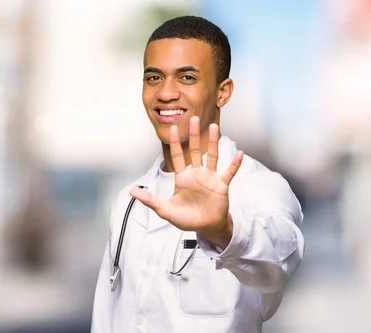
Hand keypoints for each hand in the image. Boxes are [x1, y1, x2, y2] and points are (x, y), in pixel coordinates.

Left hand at [130, 116, 243, 248]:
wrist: (205, 227)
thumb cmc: (186, 218)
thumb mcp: (165, 210)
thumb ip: (150, 200)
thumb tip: (131, 192)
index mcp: (182, 178)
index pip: (177, 157)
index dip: (174, 143)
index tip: (172, 128)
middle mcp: (196, 174)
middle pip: (194, 151)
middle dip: (194, 135)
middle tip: (194, 118)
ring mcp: (210, 178)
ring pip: (212, 156)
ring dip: (213, 142)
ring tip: (214, 127)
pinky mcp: (221, 185)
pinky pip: (229, 172)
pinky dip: (234, 164)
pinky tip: (239, 154)